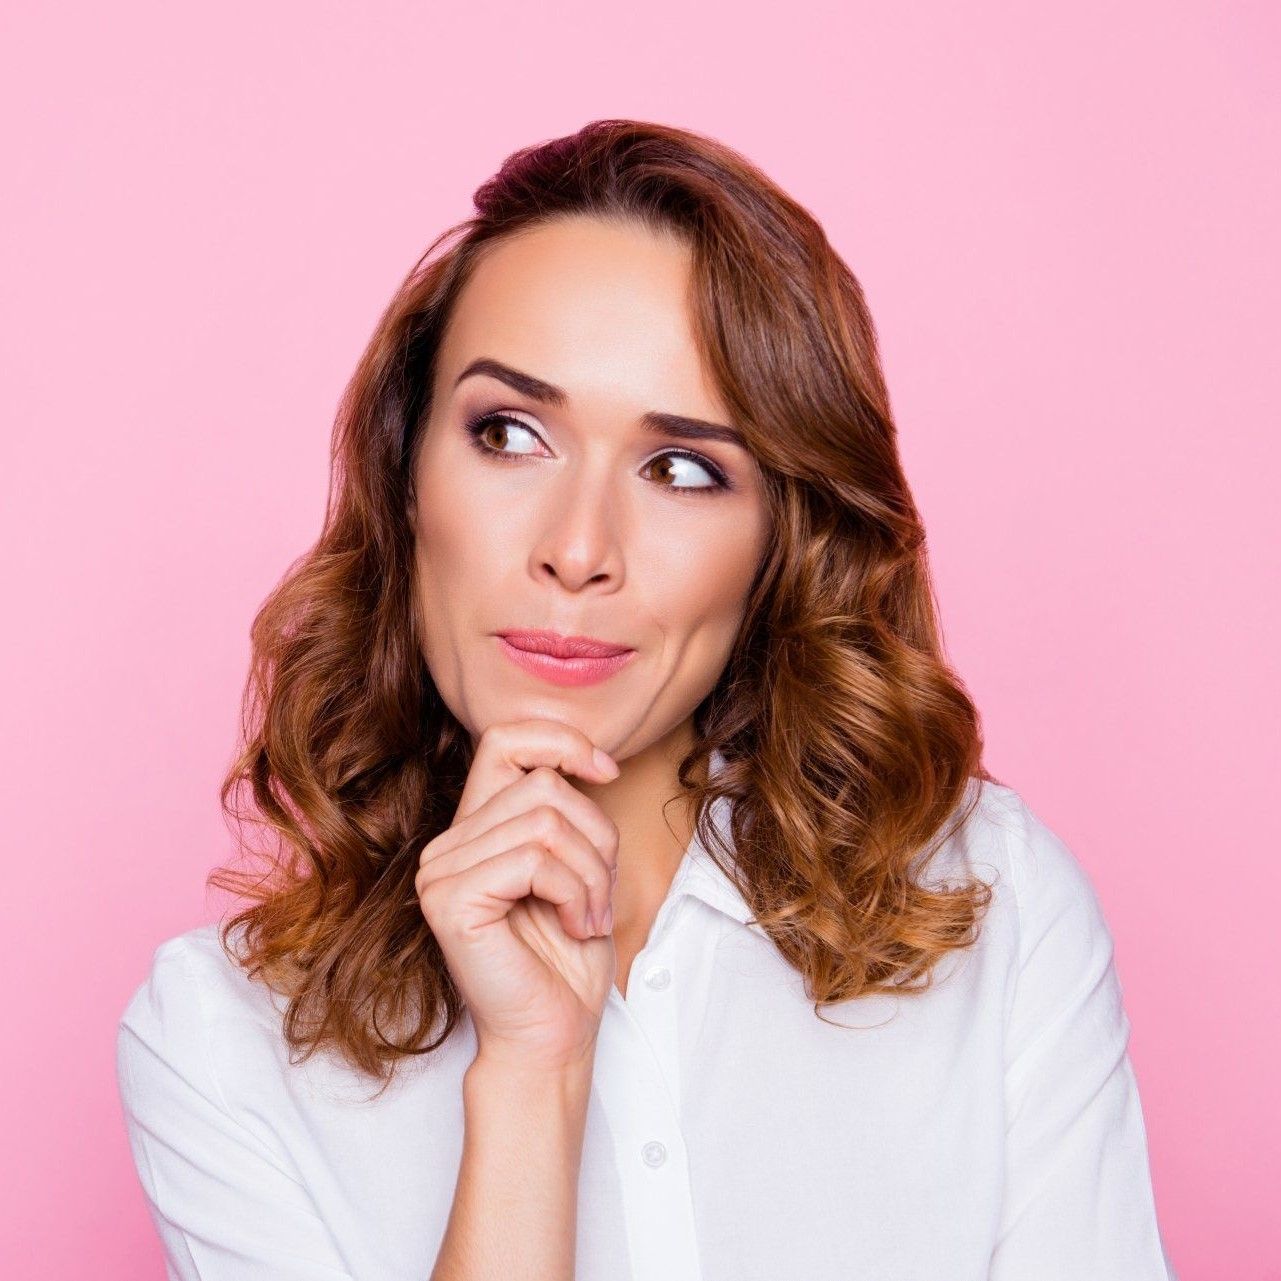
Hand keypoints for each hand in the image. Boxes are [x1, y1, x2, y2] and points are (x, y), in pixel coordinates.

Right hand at [414, 720, 620, 1072]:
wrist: (552, 1034)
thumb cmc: (567, 958)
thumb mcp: (579, 865)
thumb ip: (567, 812)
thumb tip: (592, 760)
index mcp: (475, 829)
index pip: (505, 739)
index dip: (561, 740)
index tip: (606, 772)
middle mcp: (448, 844)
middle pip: (544, 786)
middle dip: (595, 839)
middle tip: (599, 897)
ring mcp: (441, 872)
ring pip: (546, 822)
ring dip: (591, 874)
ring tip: (588, 917)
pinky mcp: (450, 901)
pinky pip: (535, 861)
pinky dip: (575, 892)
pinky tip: (574, 925)